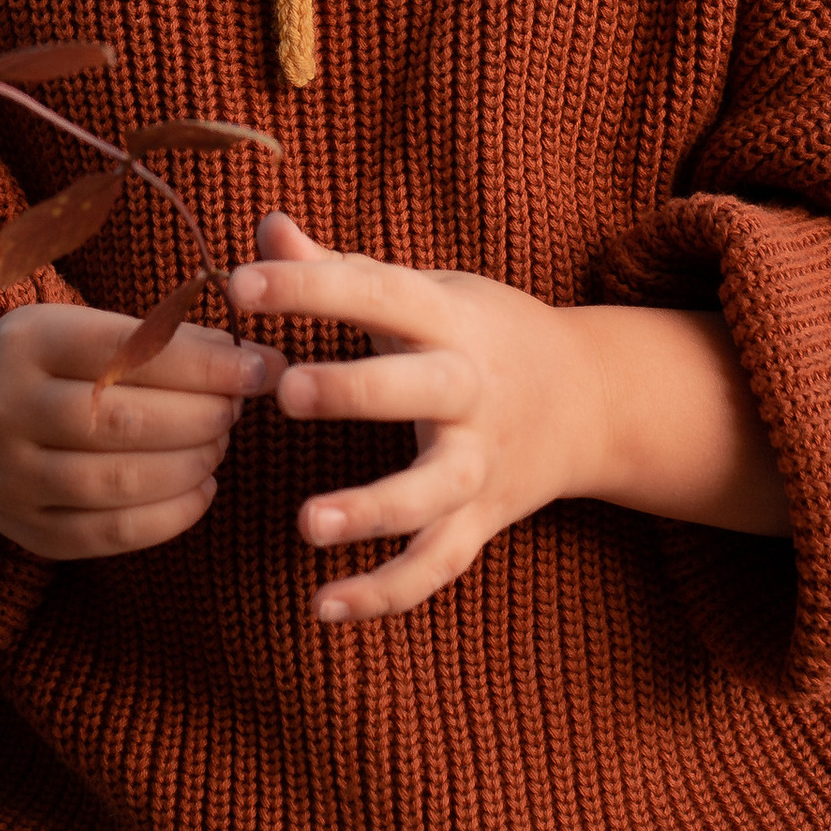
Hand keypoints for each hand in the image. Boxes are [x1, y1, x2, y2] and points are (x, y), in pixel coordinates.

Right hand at [0, 305, 276, 559]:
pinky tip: (202, 487)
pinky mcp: (30, 532)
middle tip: (238, 408)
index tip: (259, 366)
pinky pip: (114, 534)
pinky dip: (173, 514)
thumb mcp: (94, 328)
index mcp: (26, 344)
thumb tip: (260, 361)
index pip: (124, 351)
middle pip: (123, 419)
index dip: (201, 363)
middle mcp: (6, 411)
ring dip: (192, 463)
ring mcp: (11, 479)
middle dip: (202, 415)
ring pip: (121, 480)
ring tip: (220, 443)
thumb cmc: (59, 364)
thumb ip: (170, 338)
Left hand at [227, 211, 787, 624]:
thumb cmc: (479, 332)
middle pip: (417, 388)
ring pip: (432, 492)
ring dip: (374, 510)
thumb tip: (264, 225)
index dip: (310, 286)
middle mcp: (469, 389)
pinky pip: (436, 564)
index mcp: (448, 318)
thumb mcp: (425, 290)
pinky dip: (387, 591)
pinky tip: (324, 605)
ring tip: (307, 524)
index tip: (240, 284)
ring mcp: (479, 461)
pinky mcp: (481, 519)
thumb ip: (339, 268)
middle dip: (355, 390)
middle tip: (287, 392)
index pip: (377, 291)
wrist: (590, 399)